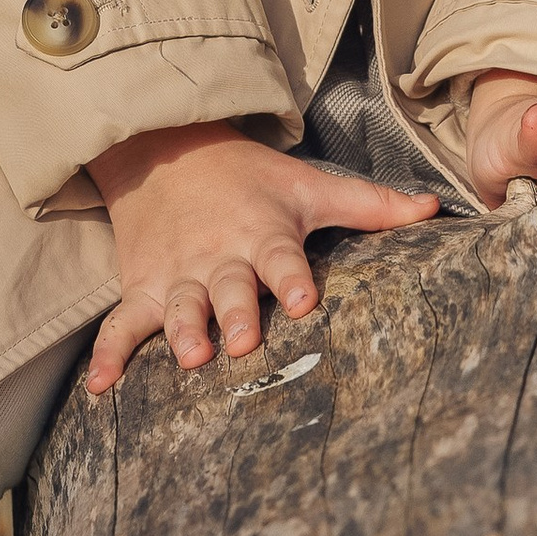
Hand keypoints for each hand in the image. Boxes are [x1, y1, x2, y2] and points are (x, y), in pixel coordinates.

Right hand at [82, 122, 436, 394]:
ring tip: (190, 356)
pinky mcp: (143, 287)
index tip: (303, 297)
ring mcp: (178, 274)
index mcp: (262, 233)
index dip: (292, 277)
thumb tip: (437, 208)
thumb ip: (372, 205)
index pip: (281, 257)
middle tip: (241, 340)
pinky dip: (108, 354)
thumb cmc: (249, 178)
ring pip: (179, 306)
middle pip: (229, 288)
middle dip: (235, 313)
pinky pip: (121, 323)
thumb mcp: (309, 186)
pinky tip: (99, 388)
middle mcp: (219, 256)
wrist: (166, 148)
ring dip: (182, 331)